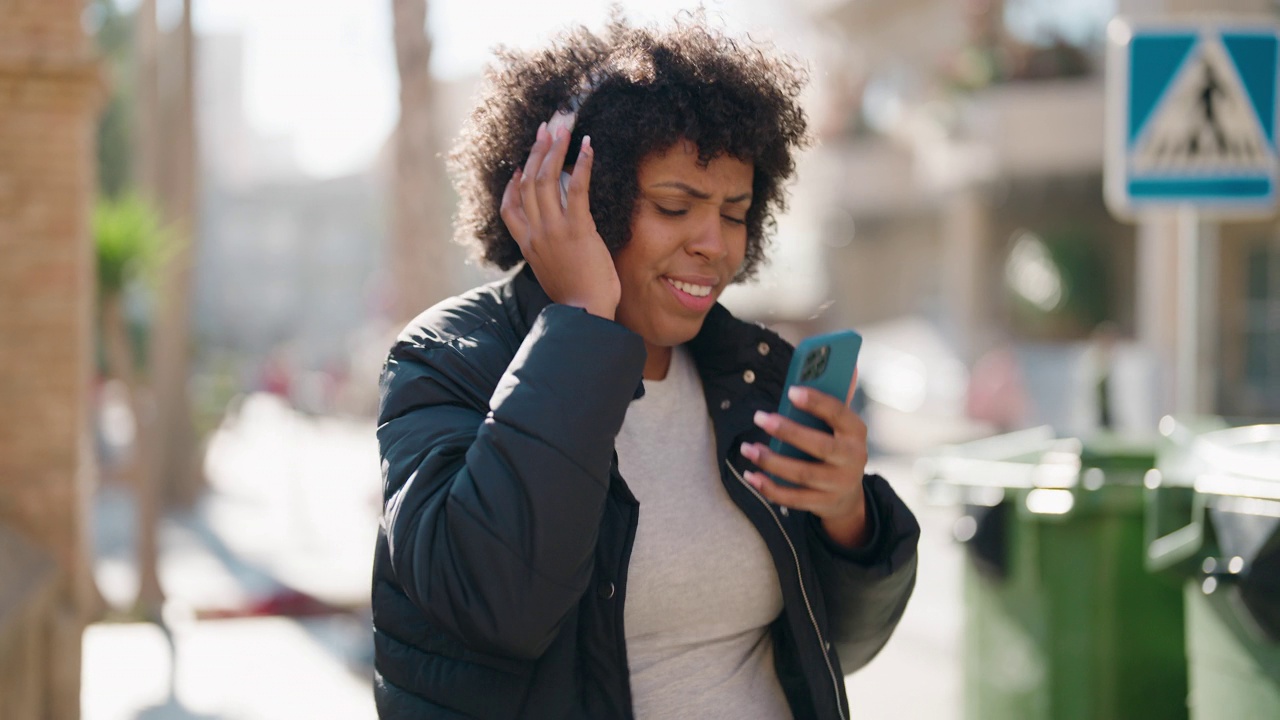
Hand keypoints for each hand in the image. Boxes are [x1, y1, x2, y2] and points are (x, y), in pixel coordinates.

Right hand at [500, 122, 619, 319]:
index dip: (513, 184)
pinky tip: (587, 147)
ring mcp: (553, 230)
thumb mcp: (554, 273)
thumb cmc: (578, 299)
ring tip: (563, 129)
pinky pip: (575, 189)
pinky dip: (581, 164)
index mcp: (527, 246)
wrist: (585, 315)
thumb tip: (561, 238)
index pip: (509, 209)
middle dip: (537, 152)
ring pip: (546, 180)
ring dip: (554, 150)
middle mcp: (535, 234)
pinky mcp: (577, 229)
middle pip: (528, 183)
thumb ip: (550, 252)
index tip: (522, 166)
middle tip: (547, 129)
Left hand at [739, 383, 869, 547]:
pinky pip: (793, 498)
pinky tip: (752, 476)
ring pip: (803, 475)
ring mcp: (838, 484)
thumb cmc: (837, 446)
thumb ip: (836, 398)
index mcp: (856, 432)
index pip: (839, 414)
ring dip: (772, 461)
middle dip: (789, 432)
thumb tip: (849, 365)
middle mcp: (852, 459)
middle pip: (820, 447)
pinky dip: (770, 488)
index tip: (791, 391)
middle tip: (760, 418)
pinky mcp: (822, 504)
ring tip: (747, 448)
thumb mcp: (840, 424)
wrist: (848, 495)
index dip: (816, 402)